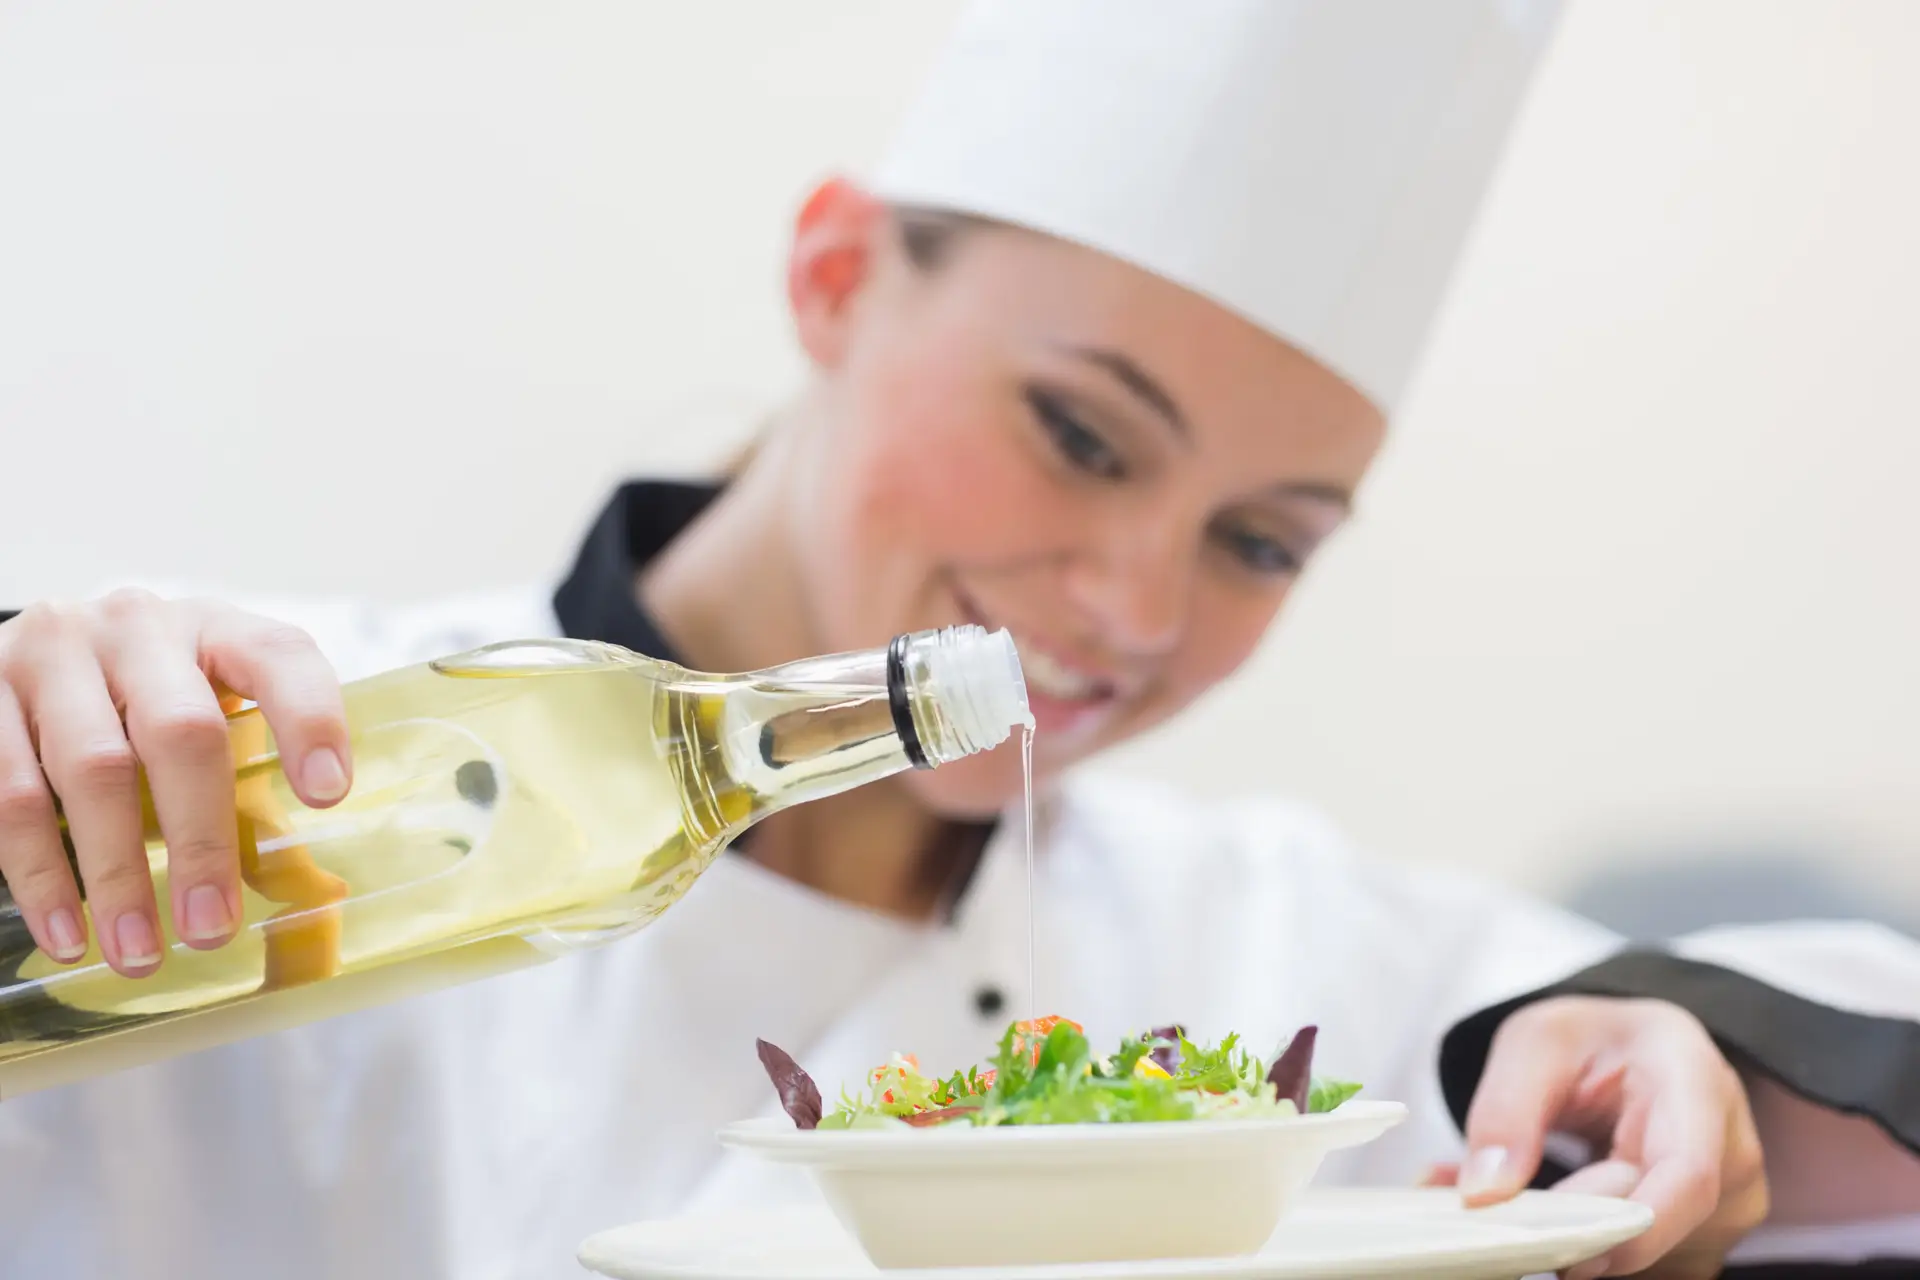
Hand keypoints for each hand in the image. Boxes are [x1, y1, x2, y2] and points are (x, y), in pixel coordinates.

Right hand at [0, 591, 349, 975]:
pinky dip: (39, 875)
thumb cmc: (143, 696)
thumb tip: (294, 882)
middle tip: (211, 927)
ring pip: (90, 769)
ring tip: (139, 952)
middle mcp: (133, 626)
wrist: (34, 656)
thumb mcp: (200, 703)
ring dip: (115, 875)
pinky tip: (66, 933)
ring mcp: (49, 654)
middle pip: (180, 730)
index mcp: (211, 627)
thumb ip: (243, 766)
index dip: (311, 720)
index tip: (328, 795)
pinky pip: (6, 793)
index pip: (278, 655)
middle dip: (201, 838)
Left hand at [1432, 995, 1767, 1279]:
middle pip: (1671, 1226)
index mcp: (1694, 1079)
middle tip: (1517, 1223)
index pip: (1688, 1172)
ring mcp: (1732, 1199)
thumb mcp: (1533, 1045)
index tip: (1565, 1252)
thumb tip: (1484, 1194)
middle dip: (1589, 1236)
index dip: (1631, 1225)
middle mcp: (1732, 1146)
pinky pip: (1658, 1267)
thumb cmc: (1590, 1040)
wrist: (1627, 1048)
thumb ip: (1504, 1112)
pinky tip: (1571, 1220)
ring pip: (1662, 1258)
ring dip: (1593, 1247)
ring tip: (1544, 1201)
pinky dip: (1603, 1254)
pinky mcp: (1711, 1236)